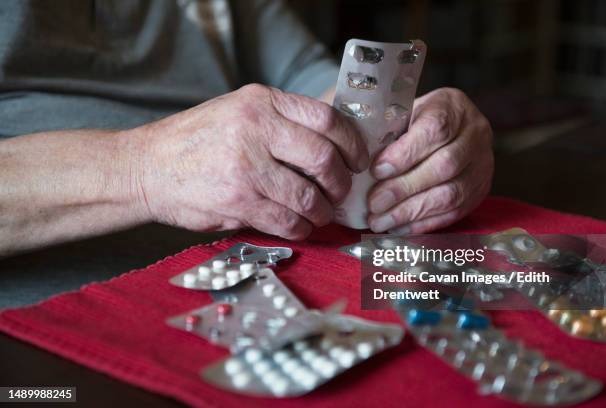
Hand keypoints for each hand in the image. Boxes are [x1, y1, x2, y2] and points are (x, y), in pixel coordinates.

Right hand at [133, 84, 367, 239]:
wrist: (147, 166)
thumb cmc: (196, 140)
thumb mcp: (238, 111)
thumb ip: (281, 121)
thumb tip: (333, 147)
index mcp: (261, 102)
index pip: (326, 118)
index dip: (352, 143)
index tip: (357, 160)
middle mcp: (256, 129)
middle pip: (324, 159)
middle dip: (341, 183)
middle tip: (340, 192)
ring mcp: (246, 167)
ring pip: (308, 196)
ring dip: (321, 211)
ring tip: (319, 213)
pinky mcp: (238, 201)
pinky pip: (287, 220)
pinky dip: (301, 227)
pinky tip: (299, 225)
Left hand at [367, 88, 492, 233]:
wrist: (449, 129)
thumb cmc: (414, 121)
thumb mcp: (402, 114)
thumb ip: (386, 133)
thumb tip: (360, 166)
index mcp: (453, 107)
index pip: (435, 130)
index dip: (405, 154)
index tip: (376, 170)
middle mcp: (476, 134)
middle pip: (445, 166)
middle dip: (404, 188)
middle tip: (374, 203)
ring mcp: (482, 166)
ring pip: (451, 195)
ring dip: (410, 212)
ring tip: (379, 220)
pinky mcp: (480, 192)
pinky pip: (453, 213)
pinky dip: (422, 223)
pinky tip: (397, 227)